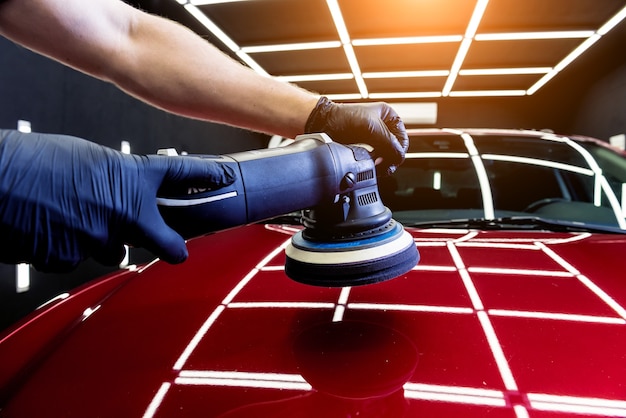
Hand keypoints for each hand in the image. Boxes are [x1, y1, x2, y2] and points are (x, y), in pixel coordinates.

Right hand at [0, 130, 234, 271]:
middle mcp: (123, 210)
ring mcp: (98, 238)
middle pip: (162, 240)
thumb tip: (121, 196)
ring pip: (110, 249)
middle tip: (176, 250)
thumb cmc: (33, 160)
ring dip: (98, 238)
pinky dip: (65, 245)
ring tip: (68, 215)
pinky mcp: (71, 258)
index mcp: (129, 176)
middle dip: (170, 245)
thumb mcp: (86, 159)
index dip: (207, 177)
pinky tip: (47, 226)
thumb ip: (114, 181)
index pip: (181, 174)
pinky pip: (76, 257)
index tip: (224, 179)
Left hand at [304, 96, 408, 174]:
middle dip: (390, 158)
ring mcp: (374, 137)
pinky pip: (376, 159)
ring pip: (386, 155)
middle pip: (395, 149)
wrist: (324, 123)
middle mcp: (383, 126)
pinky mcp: (365, 147)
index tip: (393, 159)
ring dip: (383, 162)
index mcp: (389, 116)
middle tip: (385, 166)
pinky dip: (375, 163)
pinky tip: (370, 164)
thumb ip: (389, 143)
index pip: (403, 138)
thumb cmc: (344, 118)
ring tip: (376, 165)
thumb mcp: (373, 128)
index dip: (399, 150)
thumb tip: (399, 157)